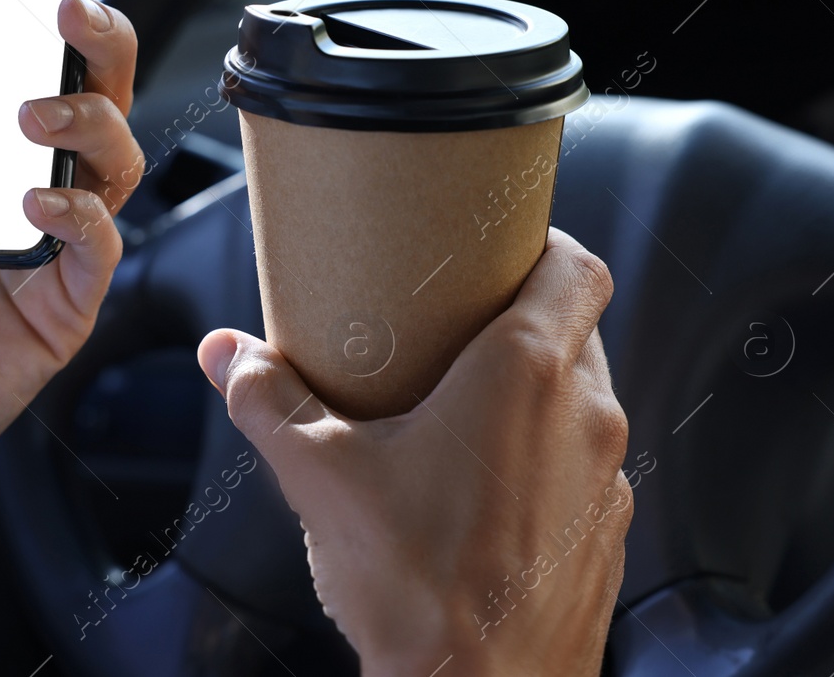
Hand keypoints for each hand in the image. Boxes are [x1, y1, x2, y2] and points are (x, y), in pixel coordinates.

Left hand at [0, 0, 142, 617]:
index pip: (35, 56)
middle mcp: (12, 190)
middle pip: (95, 93)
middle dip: (101, 36)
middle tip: (66, 8)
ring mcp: (41, 249)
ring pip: (114, 157)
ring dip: (86, 116)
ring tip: (30, 114)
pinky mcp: (57, 309)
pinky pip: (99, 242)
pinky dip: (77, 209)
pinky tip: (30, 199)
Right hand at [197, 229, 629, 676]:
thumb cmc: (415, 588)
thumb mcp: (320, 478)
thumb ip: (269, 400)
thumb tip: (226, 353)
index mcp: (527, 374)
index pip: (577, 267)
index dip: (544, 245)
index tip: (501, 247)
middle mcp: (585, 415)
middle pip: (577, 326)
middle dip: (523, 314)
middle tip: (457, 322)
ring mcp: (606, 478)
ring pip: (584, 396)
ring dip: (539, 387)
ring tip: (465, 403)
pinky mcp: (607, 533)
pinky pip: (586, 462)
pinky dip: (549, 452)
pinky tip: (486, 482)